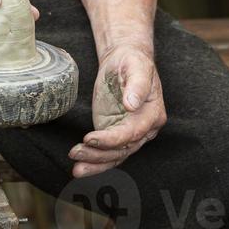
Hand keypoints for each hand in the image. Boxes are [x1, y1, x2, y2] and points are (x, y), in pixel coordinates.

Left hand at [68, 41, 165, 176]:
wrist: (124, 60)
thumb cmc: (133, 61)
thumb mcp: (137, 66)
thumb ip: (137, 85)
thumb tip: (132, 105)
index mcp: (153, 114)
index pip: (133, 132)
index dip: (112, 139)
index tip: (91, 138)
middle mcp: (144, 129)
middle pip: (123, 149)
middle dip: (99, 155)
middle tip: (76, 153)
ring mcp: (128, 133)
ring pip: (115, 156)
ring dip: (95, 163)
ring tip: (76, 168)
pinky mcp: (115, 133)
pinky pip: (107, 153)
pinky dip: (95, 162)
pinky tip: (80, 168)